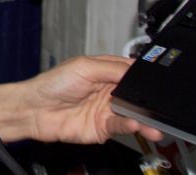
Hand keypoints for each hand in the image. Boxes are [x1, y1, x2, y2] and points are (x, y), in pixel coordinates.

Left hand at [0, 56, 164, 144]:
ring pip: (132, 114)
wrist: (35, 110)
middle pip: (136, 95)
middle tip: (160, 104)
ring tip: (155, 123)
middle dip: (149, 100)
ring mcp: (106, 110)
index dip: (143, 76)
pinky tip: (133, 124)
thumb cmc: (52, 84)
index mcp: (104, 71)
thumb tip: (135, 70)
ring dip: (145, 118)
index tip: (158, 80)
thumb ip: (111, 68)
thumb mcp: (83, 67)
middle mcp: (107, 91)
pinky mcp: (103, 127)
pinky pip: (121, 127)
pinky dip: (130, 126)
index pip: (130, 72)